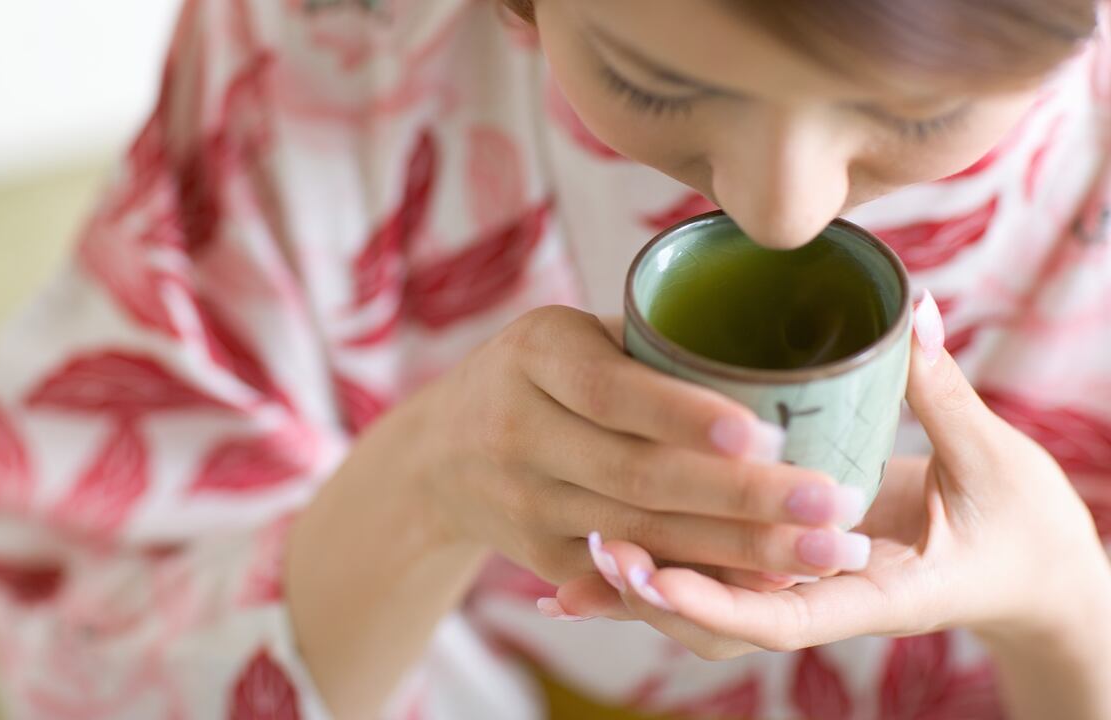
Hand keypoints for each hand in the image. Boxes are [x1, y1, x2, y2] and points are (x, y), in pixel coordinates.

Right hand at [404, 305, 869, 591]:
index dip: (685, 415)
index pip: (611, 391)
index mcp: (534, 356)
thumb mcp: (568, 335)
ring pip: (640, 536)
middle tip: (832, 503)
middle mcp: (518, 431)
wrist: (439, 453)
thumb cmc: (536, 375)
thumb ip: (650, 344)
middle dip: (742, 497)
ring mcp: (524, 503)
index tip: (765, 431)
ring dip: (738, 551)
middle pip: (637, 475)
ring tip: (823, 550)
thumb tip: (779, 342)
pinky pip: (625, 577)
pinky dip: (697, 582)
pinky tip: (766, 584)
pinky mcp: (539, 557)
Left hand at [550, 293, 1110, 657]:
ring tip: (578, 567)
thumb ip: (941, 391)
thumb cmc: (1017, 522)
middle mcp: (831, 605)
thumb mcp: (990, 463)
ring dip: (648, 594)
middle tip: (595, 547)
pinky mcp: (790, 574)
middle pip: (726, 624)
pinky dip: (661, 582)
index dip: (713, 598)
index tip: (652, 573)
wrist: (1027, 567)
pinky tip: (597, 573)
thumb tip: (914, 311)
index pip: (782, 615)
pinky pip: (718, 587)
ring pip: (712, 612)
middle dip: (658, 595)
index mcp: (880, 594)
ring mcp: (808, 595)